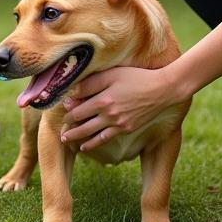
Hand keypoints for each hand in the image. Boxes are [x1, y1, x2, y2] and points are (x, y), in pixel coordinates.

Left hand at [59, 65, 179, 151]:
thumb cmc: (136, 77)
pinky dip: (94, 143)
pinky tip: (86, 147)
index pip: (79, 110)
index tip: (62, 110)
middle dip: (70, 129)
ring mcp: (118, 124)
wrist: (162, 90)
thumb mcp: (111, 75)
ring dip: (78, 138)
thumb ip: (91, 84)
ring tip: (66, 141)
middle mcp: (109, 115)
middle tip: (59, 132)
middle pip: (83, 124)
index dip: (68, 112)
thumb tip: (73, 92)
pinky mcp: (127, 129)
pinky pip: (106, 138)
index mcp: (103, 100)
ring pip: (93, 134)